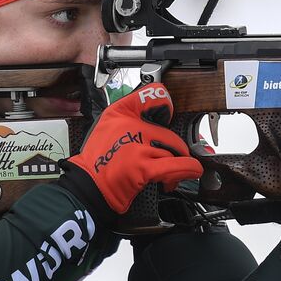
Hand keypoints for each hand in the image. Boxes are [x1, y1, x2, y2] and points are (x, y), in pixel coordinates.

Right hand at [64, 83, 202, 213]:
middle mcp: (130, 126)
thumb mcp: (110, 123)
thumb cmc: (101, 159)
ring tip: (171, 174)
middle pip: (169, 134)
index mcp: (121, 113)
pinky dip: (188, 168)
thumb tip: (161, 102)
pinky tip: (192, 171)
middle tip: (170, 159)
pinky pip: (176, 165)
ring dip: (178, 164)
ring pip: (174, 151)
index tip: (168, 116)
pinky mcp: (143, 168)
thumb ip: (134, 110)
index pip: (153, 95)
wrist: (88, 185)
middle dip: (174, 150)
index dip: (166, 106)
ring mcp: (138, 147)